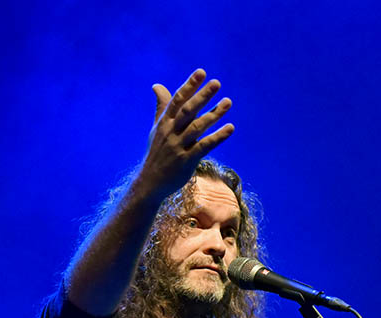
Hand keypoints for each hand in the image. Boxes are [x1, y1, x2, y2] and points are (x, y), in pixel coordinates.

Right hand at [135, 68, 234, 202]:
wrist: (150, 181)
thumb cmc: (157, 152)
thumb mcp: (157, 128)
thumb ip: (162, 107)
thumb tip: (157, 85)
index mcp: (164, 122)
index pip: (177, 100)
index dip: (189, 86)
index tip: (201, 72)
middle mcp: (170, 132)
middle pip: (187, 111)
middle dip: (202, 96)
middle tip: (216, 83)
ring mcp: (178, 146)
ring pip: (198, 127)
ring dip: (214, 114)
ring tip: (228, 101)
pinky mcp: (187, 160)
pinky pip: (204, 146)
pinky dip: (218, 137)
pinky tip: (230, 128)